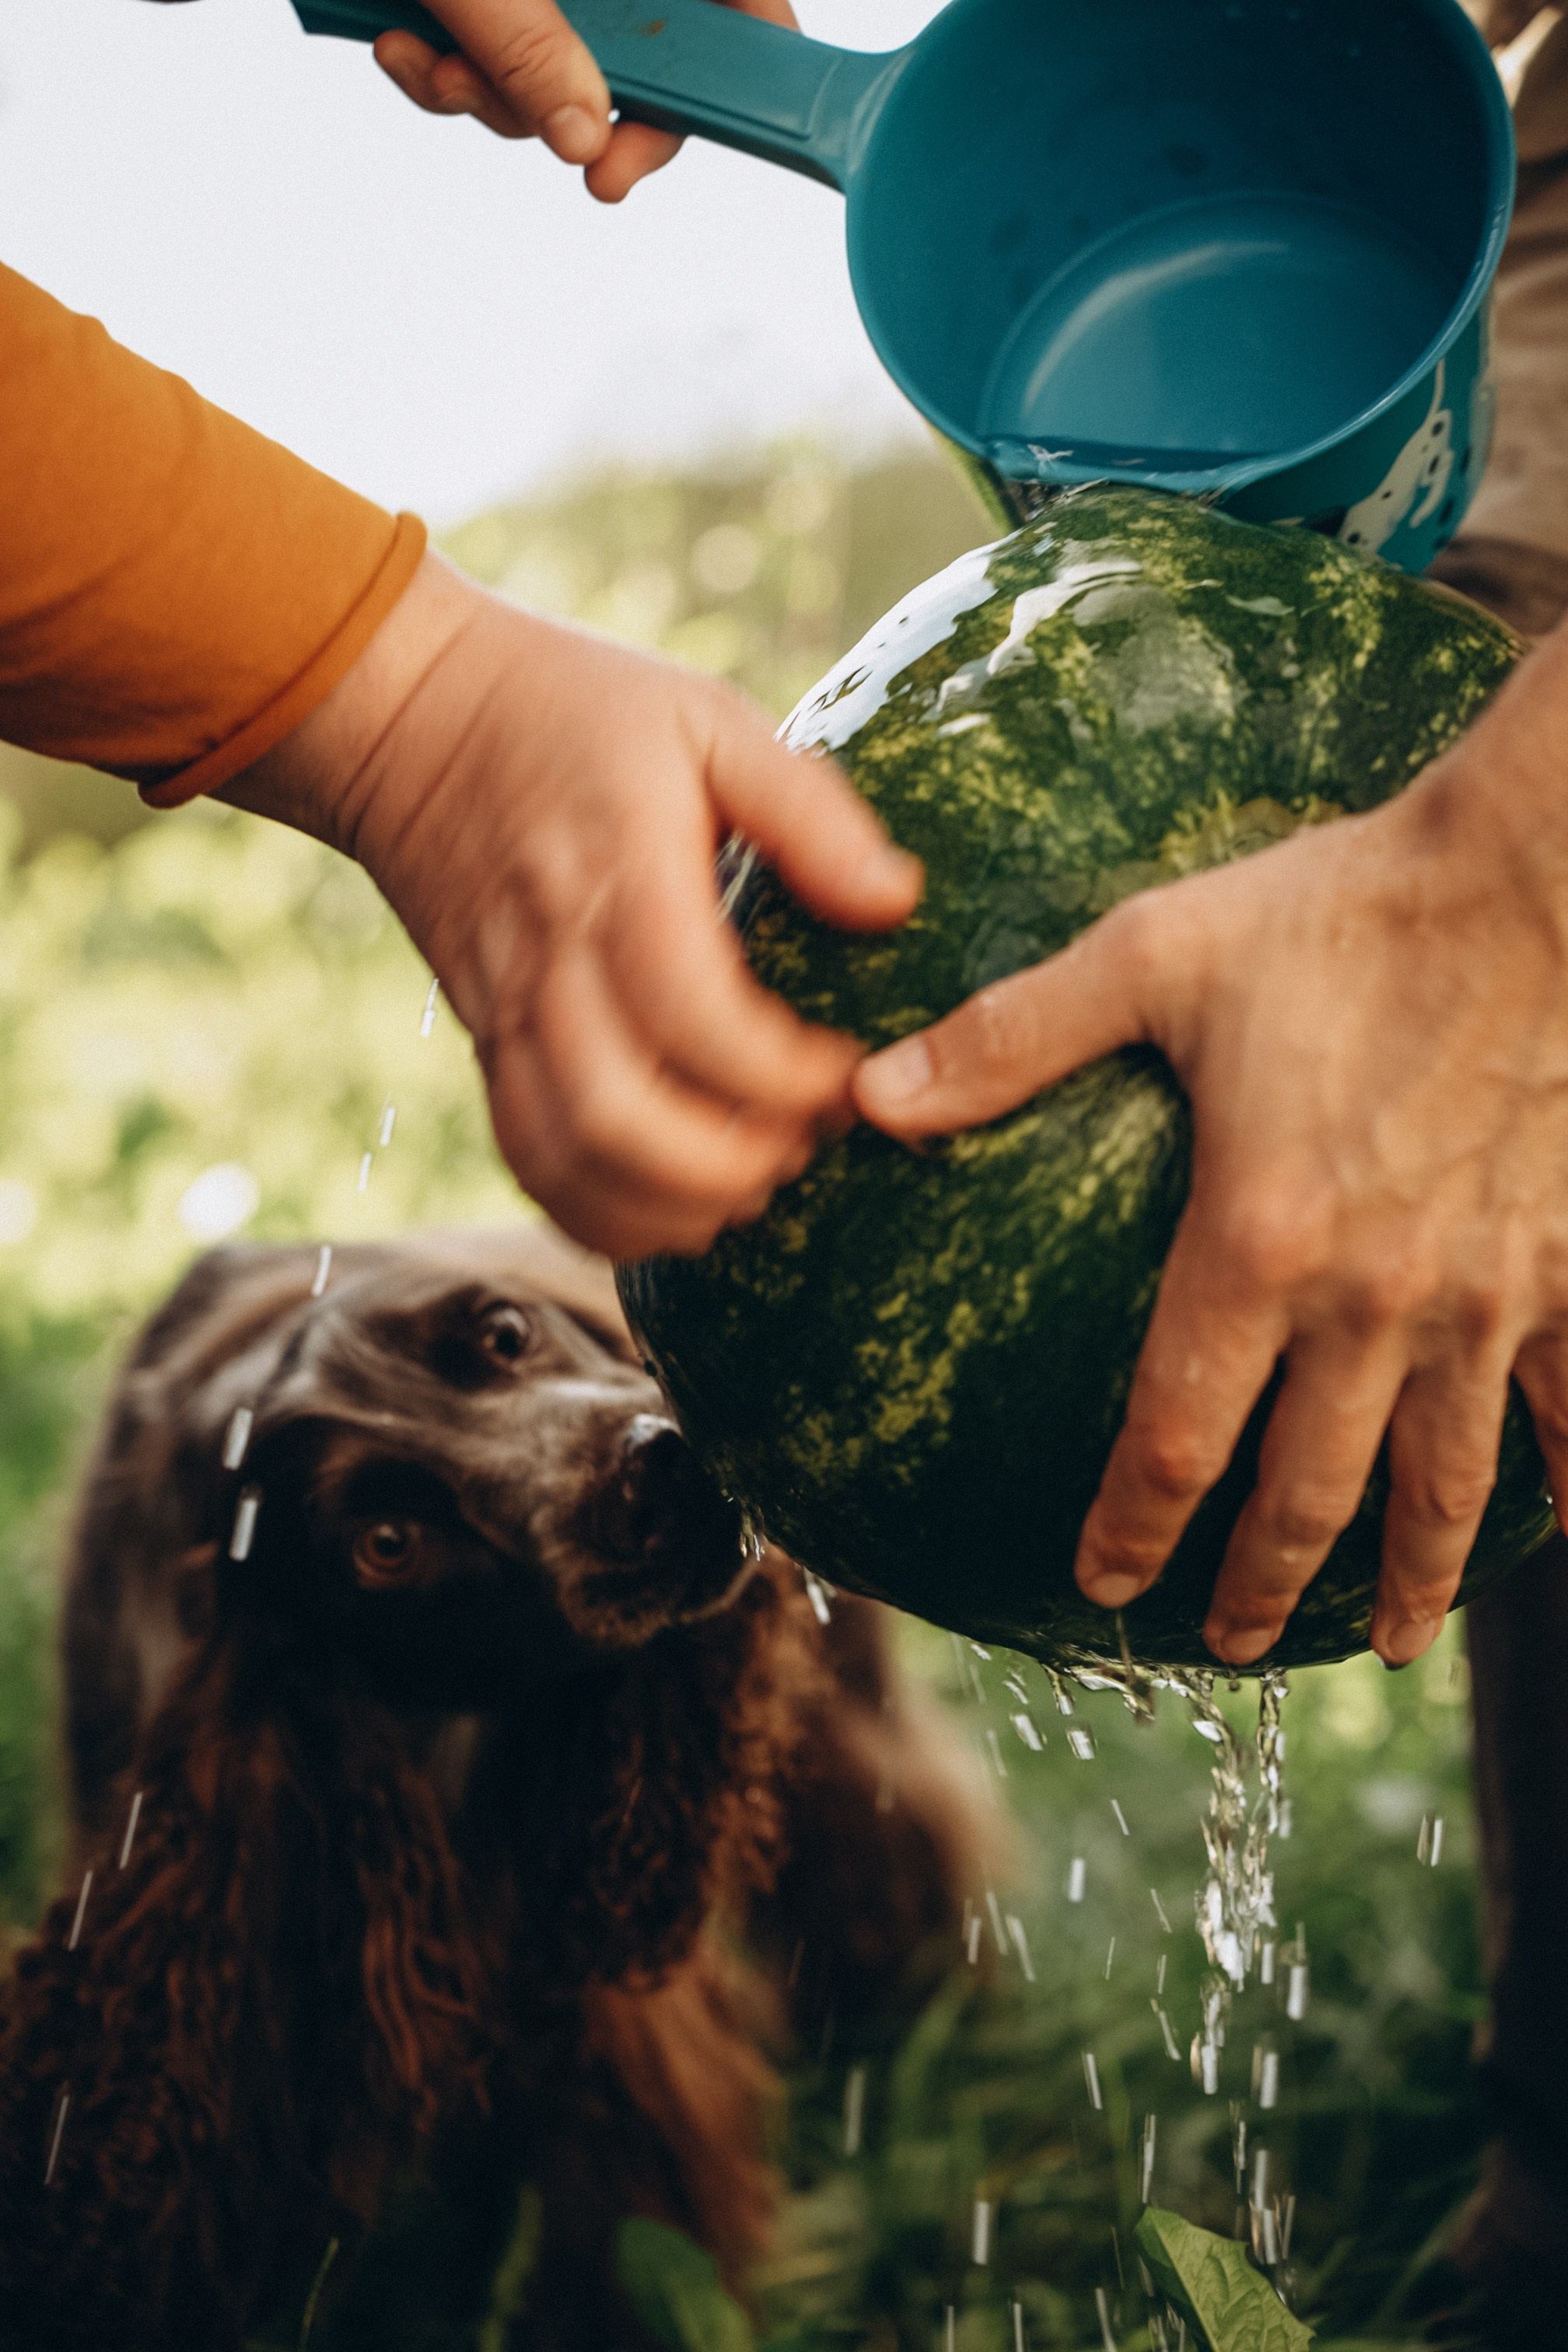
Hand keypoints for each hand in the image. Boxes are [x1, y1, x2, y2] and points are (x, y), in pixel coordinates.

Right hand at [224, 551, 920, 1257]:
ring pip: (566, 1158)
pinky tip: (676, 1211)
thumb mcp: (707, 720)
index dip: (780, 1073)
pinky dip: (601, 1214)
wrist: (412, 718)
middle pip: (619, 1116)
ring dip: (669, 1205)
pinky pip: (528, 1162)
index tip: (846, 1073)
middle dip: (729, 1163)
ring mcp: (504, 1013)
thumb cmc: (578, 711)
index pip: (691, 1013)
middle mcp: (548, 960)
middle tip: (806, 1144)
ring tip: (752, 1186)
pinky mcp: (483, 1045)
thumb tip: (897, 901)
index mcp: (616, 875)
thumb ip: (808, 811)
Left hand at [375, 0, 798, 201]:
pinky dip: (441, 64)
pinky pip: (486, 44)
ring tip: (427, 63)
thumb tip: (585, 140)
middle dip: (570, 107)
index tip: (642, 155)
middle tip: (527, 139)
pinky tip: (397, 40)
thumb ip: (528, 41)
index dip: (725, 79)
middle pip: (643, 46)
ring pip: (554, 59)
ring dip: (486, 93)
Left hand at [854, 627, 1567, 1668]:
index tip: (1105, 1585)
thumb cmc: (1345, 910)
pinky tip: (1563, 1519)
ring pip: (1447, 1479)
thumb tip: (870, 1096)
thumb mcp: (1154, 955)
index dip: (1137, 1522)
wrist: (1545, 875)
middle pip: (1308, 1489)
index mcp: (1259, 1243)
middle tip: (1229, 1643)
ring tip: (1391, 1642)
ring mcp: (1489, 1295)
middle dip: (1261, 1580)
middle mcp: (1377, 1302)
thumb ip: (1010, 1038)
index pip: (1178, 1433)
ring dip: (1412, 1572)